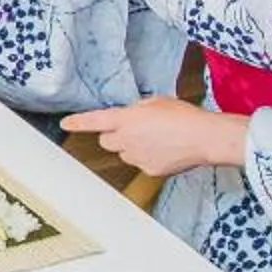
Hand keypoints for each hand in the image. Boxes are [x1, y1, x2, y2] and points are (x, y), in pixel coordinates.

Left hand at [61, 97, 246, 177]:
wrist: (204, 137)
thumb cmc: (184, 116)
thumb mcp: (156, 102)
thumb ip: (138, 109)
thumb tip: (134, 116)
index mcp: (125, 119)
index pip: (93, 121)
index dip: (78, 122)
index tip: (67, 124)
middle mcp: (125, 140)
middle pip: (106, 141)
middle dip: (114, 136)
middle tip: (133, 130)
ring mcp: (136, 157)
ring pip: (125, 153)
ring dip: (133, 147)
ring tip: (158, 139)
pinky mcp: (149, 170)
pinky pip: (142, 163)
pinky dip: (150, 157)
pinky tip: (167, 150)